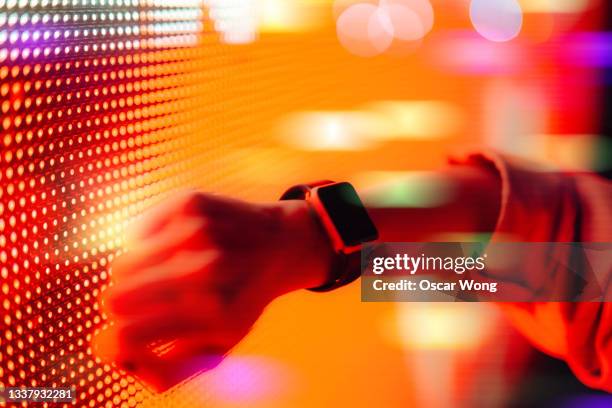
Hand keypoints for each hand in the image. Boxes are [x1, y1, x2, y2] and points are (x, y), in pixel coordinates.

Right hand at [94, 191, 332, 390]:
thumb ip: (172, 367)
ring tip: (161, 275)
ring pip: (121, 266)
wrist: (280, 243)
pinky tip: (172, 246)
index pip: (126, 337)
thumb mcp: (220, 342)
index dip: (112, 344)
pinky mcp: (188, 202)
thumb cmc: (242, 297)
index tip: (118, 342)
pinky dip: (145, 244)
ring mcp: (196, 232)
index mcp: (213, 314)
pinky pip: (134, 233)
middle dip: (123, 309)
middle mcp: (205, 270)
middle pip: (114, 300)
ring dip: (135, 277)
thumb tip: (124, 362)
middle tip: (143, 304)